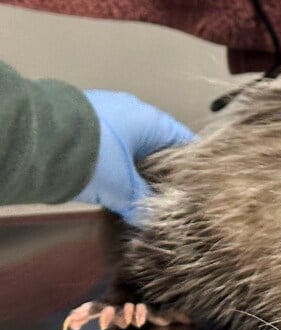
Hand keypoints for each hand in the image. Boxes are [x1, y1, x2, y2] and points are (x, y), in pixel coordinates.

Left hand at [75, 90, 194, 223]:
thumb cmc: (94, 157)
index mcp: (152, 120)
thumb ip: (141, 202)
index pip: (184, 142)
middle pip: (156, 145)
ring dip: (133, 167)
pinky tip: (108, 181)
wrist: (37, 140)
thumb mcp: (123, 187)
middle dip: (159, 171)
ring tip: (134, 193)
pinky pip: (107, 143)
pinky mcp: (81, 120)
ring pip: (130, 145)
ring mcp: (105, 112)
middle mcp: (132, 110)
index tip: (195, 189)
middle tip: (164, 196)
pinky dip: (111, 161)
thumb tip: (150, 219)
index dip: (192, 168)